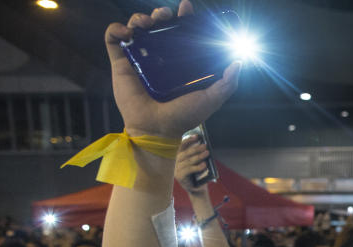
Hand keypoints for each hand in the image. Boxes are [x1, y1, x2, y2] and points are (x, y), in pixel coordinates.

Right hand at [104, 2, 239, 138]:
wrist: (157, 129)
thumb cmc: (184, 116)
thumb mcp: (211, 99)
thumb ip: (227, 83)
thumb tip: (239, 62)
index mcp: (180, 61)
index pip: (181, 32)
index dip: (184, 17)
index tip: (187, 8)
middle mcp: (159, 57)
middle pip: (158, 25)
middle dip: (161, 14)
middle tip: (166, 15)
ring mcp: (139, 58)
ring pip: (137, 27)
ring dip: (140, 18)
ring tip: (147, 23)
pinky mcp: (121, 62)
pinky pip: (113, 38)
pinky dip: (117, 29)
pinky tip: (128, 33)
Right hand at [175, 135, 210, 193]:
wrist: (198, 190)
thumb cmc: (199, 176)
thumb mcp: (199, 164)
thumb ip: (199, 157)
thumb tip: (204, 147)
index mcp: (180, 158)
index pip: (182, 147)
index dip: (188, 140)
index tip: (197, 136)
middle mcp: (176, 163)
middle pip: (185, 153)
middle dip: (196, 148)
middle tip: (205, 146)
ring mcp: (177, 170)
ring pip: (188, 161)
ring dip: (198, 156)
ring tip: (207, 153)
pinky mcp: (180, 177)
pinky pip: (189, 170)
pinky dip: (197, 167)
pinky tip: (204, 165)